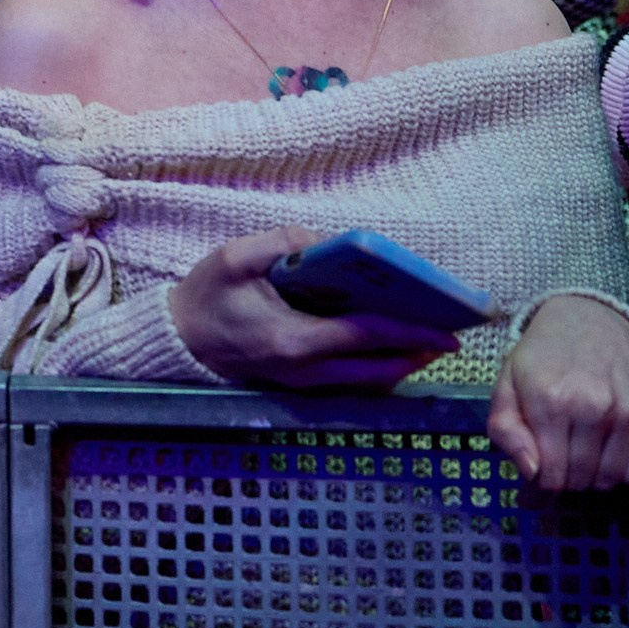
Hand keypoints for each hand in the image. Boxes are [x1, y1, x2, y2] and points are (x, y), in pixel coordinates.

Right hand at [169, 228, 460, 388]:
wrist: (178, 339)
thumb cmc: (205, 297)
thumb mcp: (232, 258)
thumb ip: (277, 245)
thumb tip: (319, 241)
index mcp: (293, 339)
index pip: (364, 335)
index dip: (409, 331)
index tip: (446, 330)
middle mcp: (305, 370)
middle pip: (377, 369)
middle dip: (417, 353)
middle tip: (450, 337)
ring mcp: (303, 383)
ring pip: (368, 382)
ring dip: (401, 365)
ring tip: (428, 344)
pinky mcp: (299, 386)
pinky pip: (351, 384)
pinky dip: (378, 371)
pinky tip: (391, 354)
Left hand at [485, 294, 628, 490]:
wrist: (589, 319)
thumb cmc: (542, 357)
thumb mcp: (506, 385)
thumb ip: (506, 430)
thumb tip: (532, 473)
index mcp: (548, 400)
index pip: (550, 474)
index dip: (542, 489)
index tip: (538, 487)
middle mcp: (591, 406)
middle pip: (581, 479)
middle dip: (567, 482)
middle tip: (561, 466)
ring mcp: (628, 410)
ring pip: (611, 478)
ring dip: (595, 478)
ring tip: (583, 457)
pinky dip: (625, 473)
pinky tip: (610, 455)